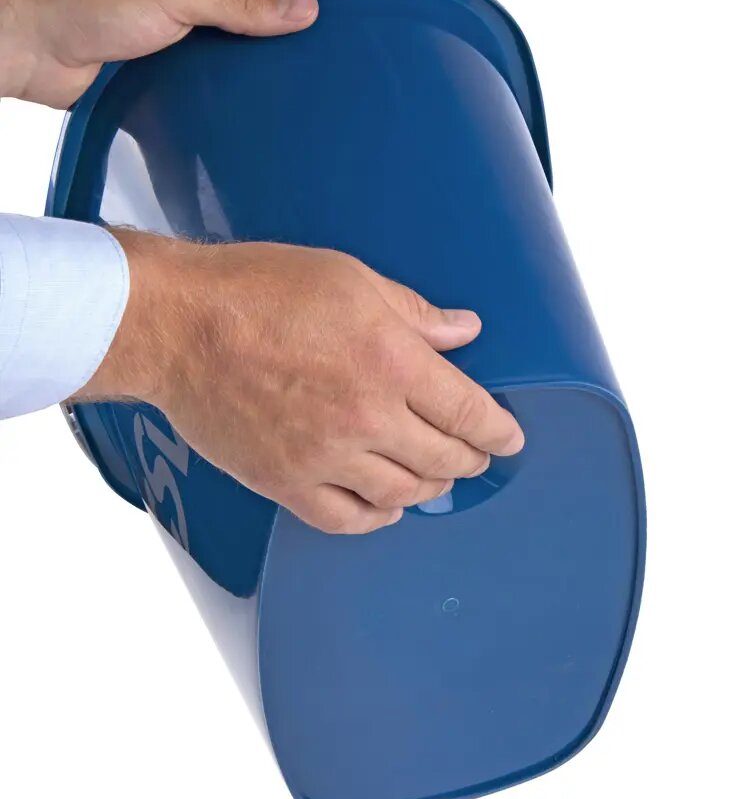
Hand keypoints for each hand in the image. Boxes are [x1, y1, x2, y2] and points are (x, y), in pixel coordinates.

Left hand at [0, 0, 317, 107]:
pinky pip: (197, 83)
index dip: (291, 8)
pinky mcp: (153, 68)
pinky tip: (231, 113)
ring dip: (240, 77)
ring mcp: (167, 31)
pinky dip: (213, 96)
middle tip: (302, 80)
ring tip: (273, 102)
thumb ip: (242, 4)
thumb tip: (304, 9)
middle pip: (245, 21)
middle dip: (270, 47)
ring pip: (222, 56)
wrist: (25, 44)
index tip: (321, 39)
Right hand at [78, 230, 524, 533]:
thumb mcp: (351, 280)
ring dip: (430, 487)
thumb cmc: (259, 291)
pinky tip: (386, 506)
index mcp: (392, 362)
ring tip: (437, 477)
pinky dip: (376, 517)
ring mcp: (326, 456)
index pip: (469, 412)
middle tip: (478, 455)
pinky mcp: (286, 481)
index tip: (510, 439)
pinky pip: (345, 518)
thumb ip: (416, 313)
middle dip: (472, 459)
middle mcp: (366, 417)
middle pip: (444, 458)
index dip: (498, 431)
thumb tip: (463, 331)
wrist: (179, 325)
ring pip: (402, 493)